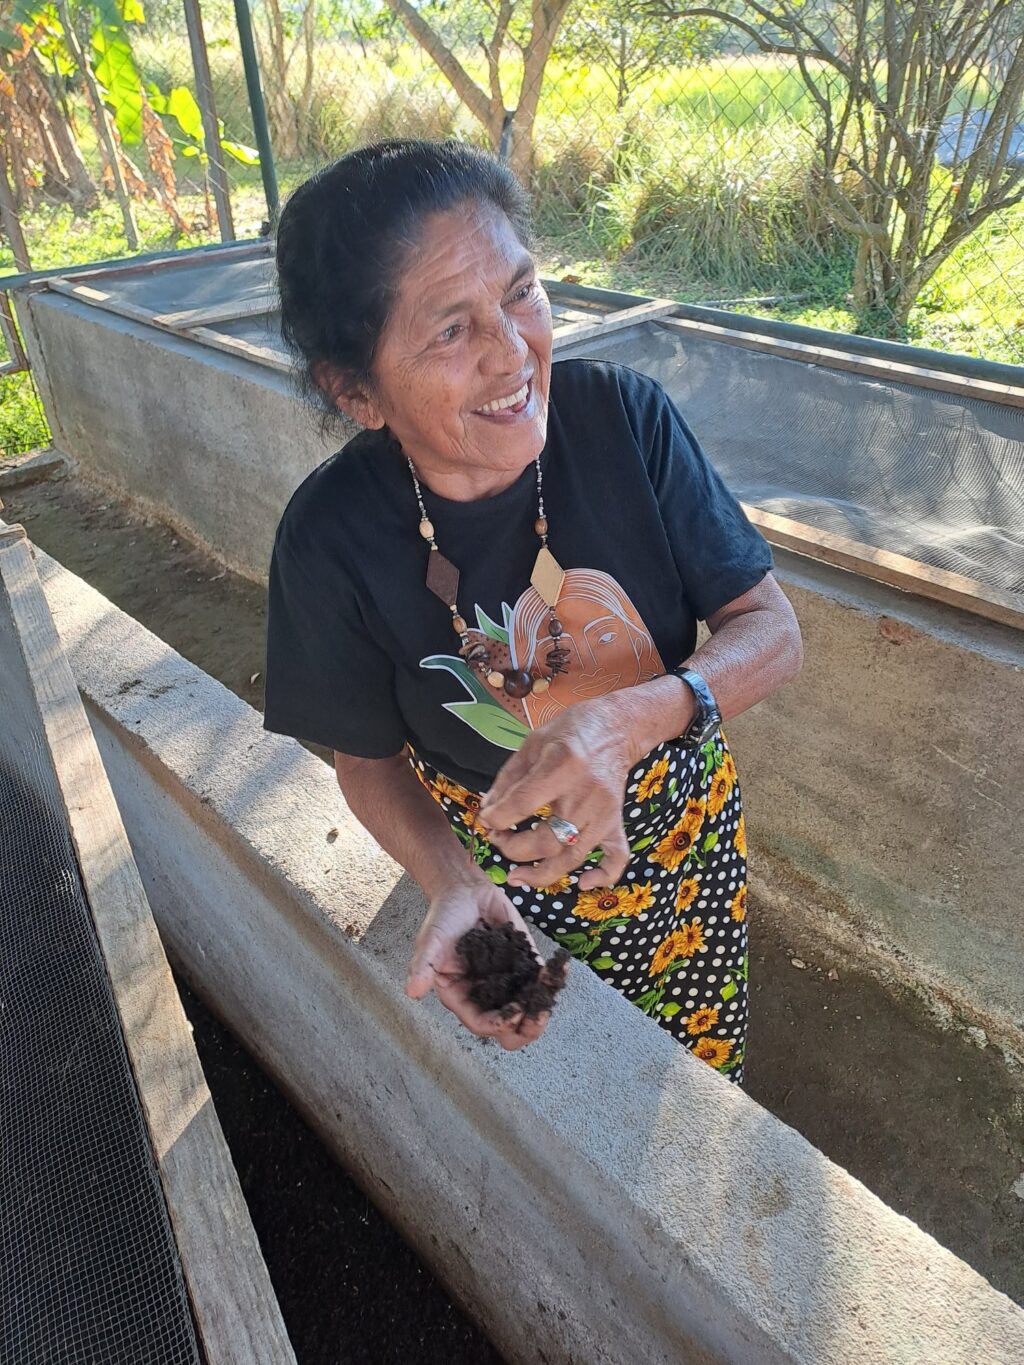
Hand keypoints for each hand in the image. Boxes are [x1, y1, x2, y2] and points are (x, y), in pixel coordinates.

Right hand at [405, 874, 551, 1049]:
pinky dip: (553, 977)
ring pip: (530, 1009)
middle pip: (509, 1030)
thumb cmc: (443, 916)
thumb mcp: (431, 940)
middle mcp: (486, 995)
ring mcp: (508, 981)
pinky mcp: (524, 963)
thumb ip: (423, 965)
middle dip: (526, 1028)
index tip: (514, 1012)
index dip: (498, 1024)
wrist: (464, 890)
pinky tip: (561, 967)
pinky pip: (541, 980)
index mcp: (462, 996)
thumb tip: (412, 991)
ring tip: (551, 992)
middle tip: (538, 1015)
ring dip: (543, 1006)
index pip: (481, 1023)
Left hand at [478, 696, 637, 891]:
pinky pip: (616, 857)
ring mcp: (605, 812)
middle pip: (546, 840)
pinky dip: (603, 876)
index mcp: (563, 766)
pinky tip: (583, 884)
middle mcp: (586, 794)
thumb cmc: (571, 731)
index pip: (523, 804)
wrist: (617, 727)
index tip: (485, 820)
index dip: (497, 818)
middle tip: (497, 839)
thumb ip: (508, 780)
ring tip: (517, 877)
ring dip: (541, 873)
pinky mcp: (617, 821)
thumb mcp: (532, 744)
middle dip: (513, 848)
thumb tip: (488, 811)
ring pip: (572, 857)